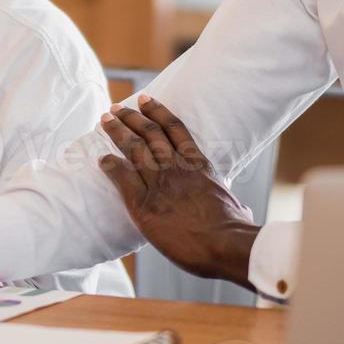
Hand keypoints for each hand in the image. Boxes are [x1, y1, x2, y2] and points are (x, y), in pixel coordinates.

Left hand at [98, 95, 259, 286]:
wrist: (224, 244)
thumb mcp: (234, 205)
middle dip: (131, 117)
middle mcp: (176, 167)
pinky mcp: (144, 204)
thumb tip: (240, 211)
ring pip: (134, 148)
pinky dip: (111, 165)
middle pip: (150, 132)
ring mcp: (159, 183)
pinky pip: (122, 177)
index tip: (145, 99)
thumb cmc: (234, 230)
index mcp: (198, 164)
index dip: (158, 111)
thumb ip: (229, 204)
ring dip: (117, 131)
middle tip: (116, 107)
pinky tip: (102, 159)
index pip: (175, 129)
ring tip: (105, 120)